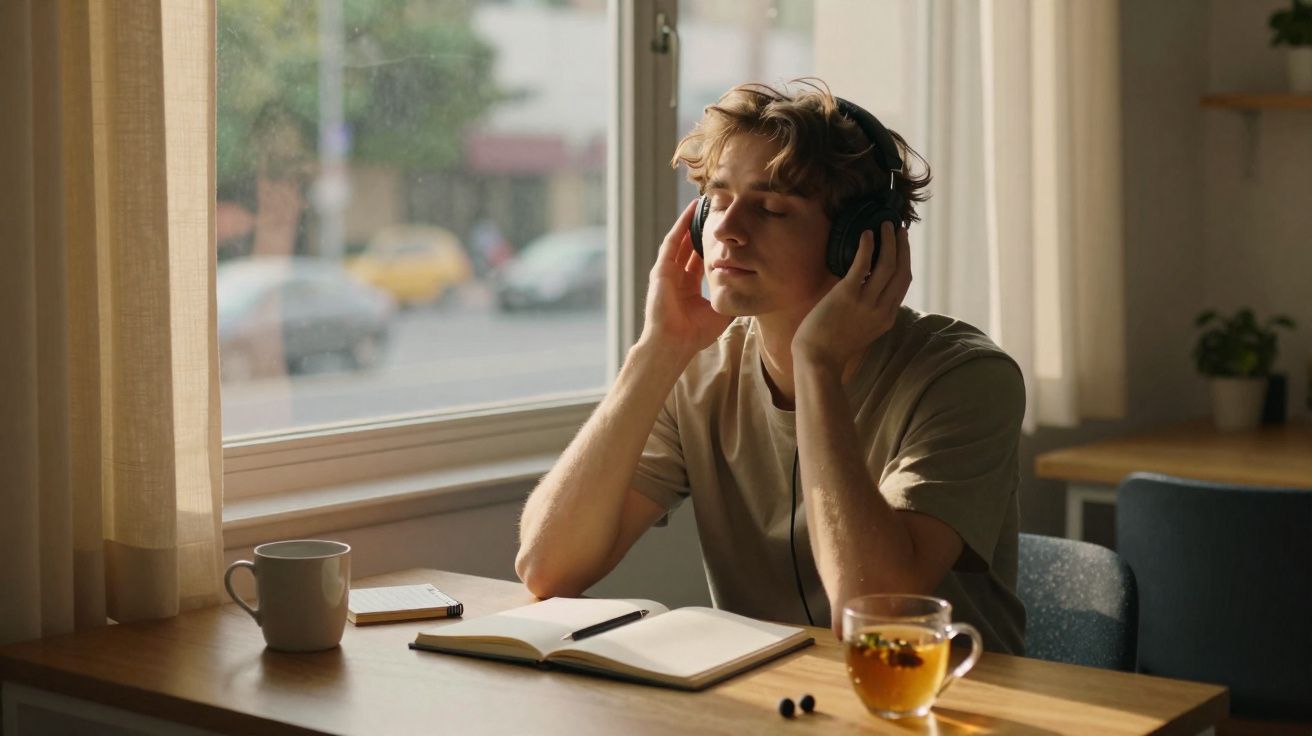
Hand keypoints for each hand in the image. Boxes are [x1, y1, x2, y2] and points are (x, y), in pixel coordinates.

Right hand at [641, 199, 733, 358]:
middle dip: (703, 231)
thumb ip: (731, 298)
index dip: (712, 247)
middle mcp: (678, 278)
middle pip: (691, 247)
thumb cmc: (695, 334)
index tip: (725, 234)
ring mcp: (668, 272)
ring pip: (681, 240)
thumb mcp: (720, 313)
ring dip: (692, 222)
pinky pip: (673, 242)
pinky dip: (681, 225)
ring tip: (704, 204)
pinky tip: (691, 211)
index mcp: (689, 289)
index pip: (701, 262)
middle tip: (716, 212)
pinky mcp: (661, 269)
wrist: (674, 343)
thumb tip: (751, 289)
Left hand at [792, 222, 910, 373]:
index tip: (903, 245)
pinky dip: (867, 247)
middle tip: (900, 228)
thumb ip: (870, 310)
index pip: (903, 283)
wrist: (816, 359)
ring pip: (887, 264)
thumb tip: (867, 286)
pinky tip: (866, 234)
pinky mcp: (848, 295)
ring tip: (885, 224)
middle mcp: (882, 309)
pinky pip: (863, 265)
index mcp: (887, 318)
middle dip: (902, 247)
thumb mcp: (862, 329)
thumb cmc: (832, 345)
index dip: (905, 260)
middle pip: (901, 271)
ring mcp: (867, 302)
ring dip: (889, 241)